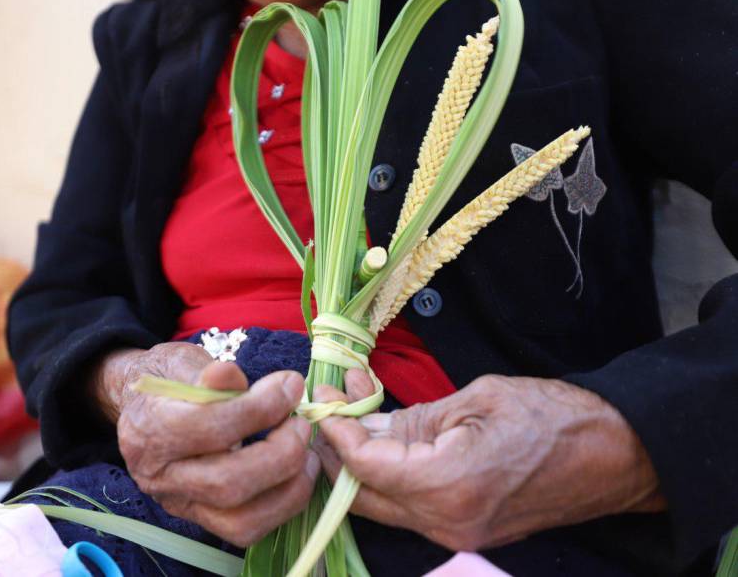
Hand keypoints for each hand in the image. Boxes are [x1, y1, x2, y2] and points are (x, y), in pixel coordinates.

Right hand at [90, 344, 319, 545]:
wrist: (147, 408)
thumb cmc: (173, 381)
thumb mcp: (186, 364)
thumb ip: (210, 374)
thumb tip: (233, 376)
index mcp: (149, 429)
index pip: (209, 426)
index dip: (260, 407)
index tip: (290, 384)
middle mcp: (158, 476)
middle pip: (226, 483)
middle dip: (281, 453)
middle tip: (302, 423)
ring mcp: (180, 504)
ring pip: (240, 519)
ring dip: (289, 486)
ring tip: (308, 452)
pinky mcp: (202, 521)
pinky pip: (248, 529)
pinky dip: (284, 504)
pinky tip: (298, 473)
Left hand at [314, 372, 665, 551]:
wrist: (612, 454)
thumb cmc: (551, 416)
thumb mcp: (475, 400)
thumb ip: (410, 417)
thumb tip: (361, 422)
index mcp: (449, 485)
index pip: (367, 467)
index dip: (338, 433)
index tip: (323, 400)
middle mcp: (446, 523)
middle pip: (363, 496)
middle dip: (338, 452)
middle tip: (327, 409)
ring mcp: (456, 535)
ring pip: (382, 505)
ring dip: (361, 460)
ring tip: (354, 411)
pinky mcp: (465, 532)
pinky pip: (409, 507)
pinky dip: (389, 474)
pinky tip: (387, 436)